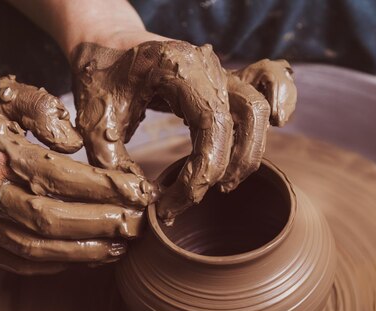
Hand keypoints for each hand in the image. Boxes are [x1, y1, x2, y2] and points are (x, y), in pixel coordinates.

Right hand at [0, 76, 157, 273]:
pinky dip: (56, 265)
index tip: (137, 190)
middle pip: (54, 219)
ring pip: (39, 249)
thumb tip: (75, 143)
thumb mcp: (0, 98)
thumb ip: (41, 108)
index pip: (61, 176)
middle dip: (102, 224)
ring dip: (85, 252)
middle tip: (139, 225)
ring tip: (122, 248)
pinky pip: (20, 263)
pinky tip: (86, 258)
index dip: (103, 187)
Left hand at [70, 40, 296, 222]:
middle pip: (248, 117)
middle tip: (196, 197)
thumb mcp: (95, 118)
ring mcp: (219, 70)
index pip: (212, 128)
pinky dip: (281, 96)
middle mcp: (209, 67)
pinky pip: (266, 80)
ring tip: (226, 183)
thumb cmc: (100, 74)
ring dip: (252, 149)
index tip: (169, 203)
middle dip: (229, 167)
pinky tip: (279, 121)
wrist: (106, 41)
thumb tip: (142, 199)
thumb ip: (112, 160)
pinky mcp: (222, 79)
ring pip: (259, 106)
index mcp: (180, 69)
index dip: (198, 175)